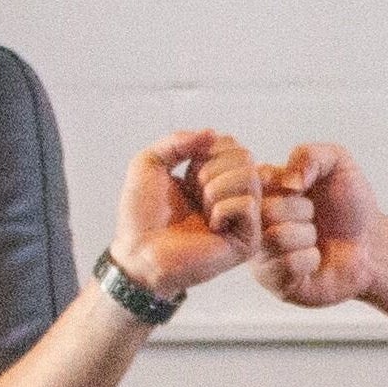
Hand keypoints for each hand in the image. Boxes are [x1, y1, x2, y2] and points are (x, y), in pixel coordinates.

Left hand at [110, 129, 262, 301]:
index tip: (186, 175)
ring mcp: (243, 219)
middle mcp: (233, 195)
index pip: (232, 145)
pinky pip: (247, 204)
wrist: (137, 253)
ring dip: (216, 187)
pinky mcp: (247, 240)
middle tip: (194, 193)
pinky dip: (222, 208)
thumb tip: (211, 133)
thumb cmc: (140, 216)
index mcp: (215, 177)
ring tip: (202, 208)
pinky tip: (210, 225)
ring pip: (250, 177)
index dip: (206, 150)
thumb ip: (177, 141)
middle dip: (211, 168)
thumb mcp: (149, 163)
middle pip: (245, 156)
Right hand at [258, 142, 377, 307]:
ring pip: (276, 237)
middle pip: (266, 210)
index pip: (253, 182)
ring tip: (315, 238)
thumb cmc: (350, 206)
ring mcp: (264, 256)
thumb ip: (310, 155)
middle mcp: (256, 226)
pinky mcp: (276, 284)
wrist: (372, 244)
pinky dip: (311, 259)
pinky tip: (316, 259)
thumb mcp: (337, 164)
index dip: (286, 185)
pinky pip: (287, 265)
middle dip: (302, 210)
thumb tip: (288, 182)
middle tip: (313, 216)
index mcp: (262, 194)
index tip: (303, 189)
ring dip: (308, 235)